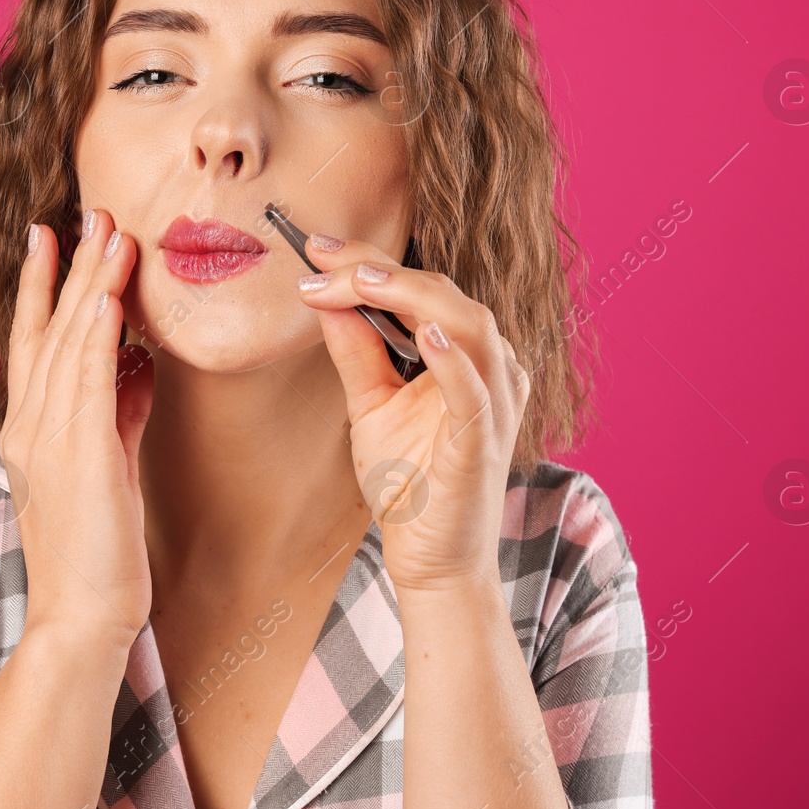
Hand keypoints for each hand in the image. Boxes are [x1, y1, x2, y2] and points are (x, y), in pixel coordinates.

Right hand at [0, 208, 156, 650]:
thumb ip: (120, 413)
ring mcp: (50, 439)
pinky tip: (106, 299)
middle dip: (67, 267)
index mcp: (31, 429)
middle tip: (84, 212)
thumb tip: (140, 367)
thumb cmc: (96, 551)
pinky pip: (90, 383)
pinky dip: (97, 336)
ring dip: (88, 284)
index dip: (40, 286)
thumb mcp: (108, 467)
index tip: (48, 237)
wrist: (82, 616)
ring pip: (70, 343)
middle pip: (48, 329)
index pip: (33, 341)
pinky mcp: (82, 456)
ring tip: (105, 233)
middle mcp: (31, 425)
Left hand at [295, 232, 531, 592]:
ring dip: (413, 296)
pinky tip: (428, 335)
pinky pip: (478, 391)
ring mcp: (495, 403)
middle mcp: (490, 369)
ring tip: (362, 279)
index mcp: (465, 354)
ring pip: (471, 325)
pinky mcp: (485, 442)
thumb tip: (322, 294)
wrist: (433, 561)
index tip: (314, 247)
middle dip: (378, 270)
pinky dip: (455, 359)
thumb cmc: (412, 483)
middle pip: (443, 294)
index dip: (368, 262)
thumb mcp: (372, 403)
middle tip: (322, 258)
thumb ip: (354, 350)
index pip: (421, 288)